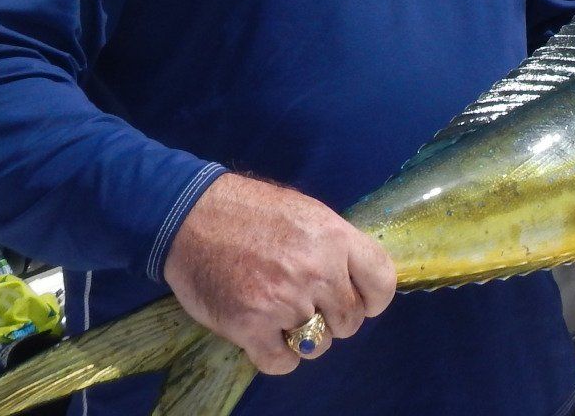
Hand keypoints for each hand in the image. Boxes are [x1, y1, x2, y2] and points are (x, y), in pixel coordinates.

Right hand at [162, 174, 395, 374]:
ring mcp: (284, 301)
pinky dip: (277, 356)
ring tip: (283, 315)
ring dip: (305, 338)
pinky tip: (266, 335)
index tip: (361, 301)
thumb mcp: (307, 214)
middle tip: (311, 306)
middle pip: (351, 321)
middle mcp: (316, 271)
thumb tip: (357, 279)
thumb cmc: (251, 211)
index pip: (383, 282)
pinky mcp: (250, 326)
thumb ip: (336, 247)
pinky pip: (283, 362)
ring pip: (319, 345)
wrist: (191, 216)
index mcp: (335, 237)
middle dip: (335, 319)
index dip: (374, 298)